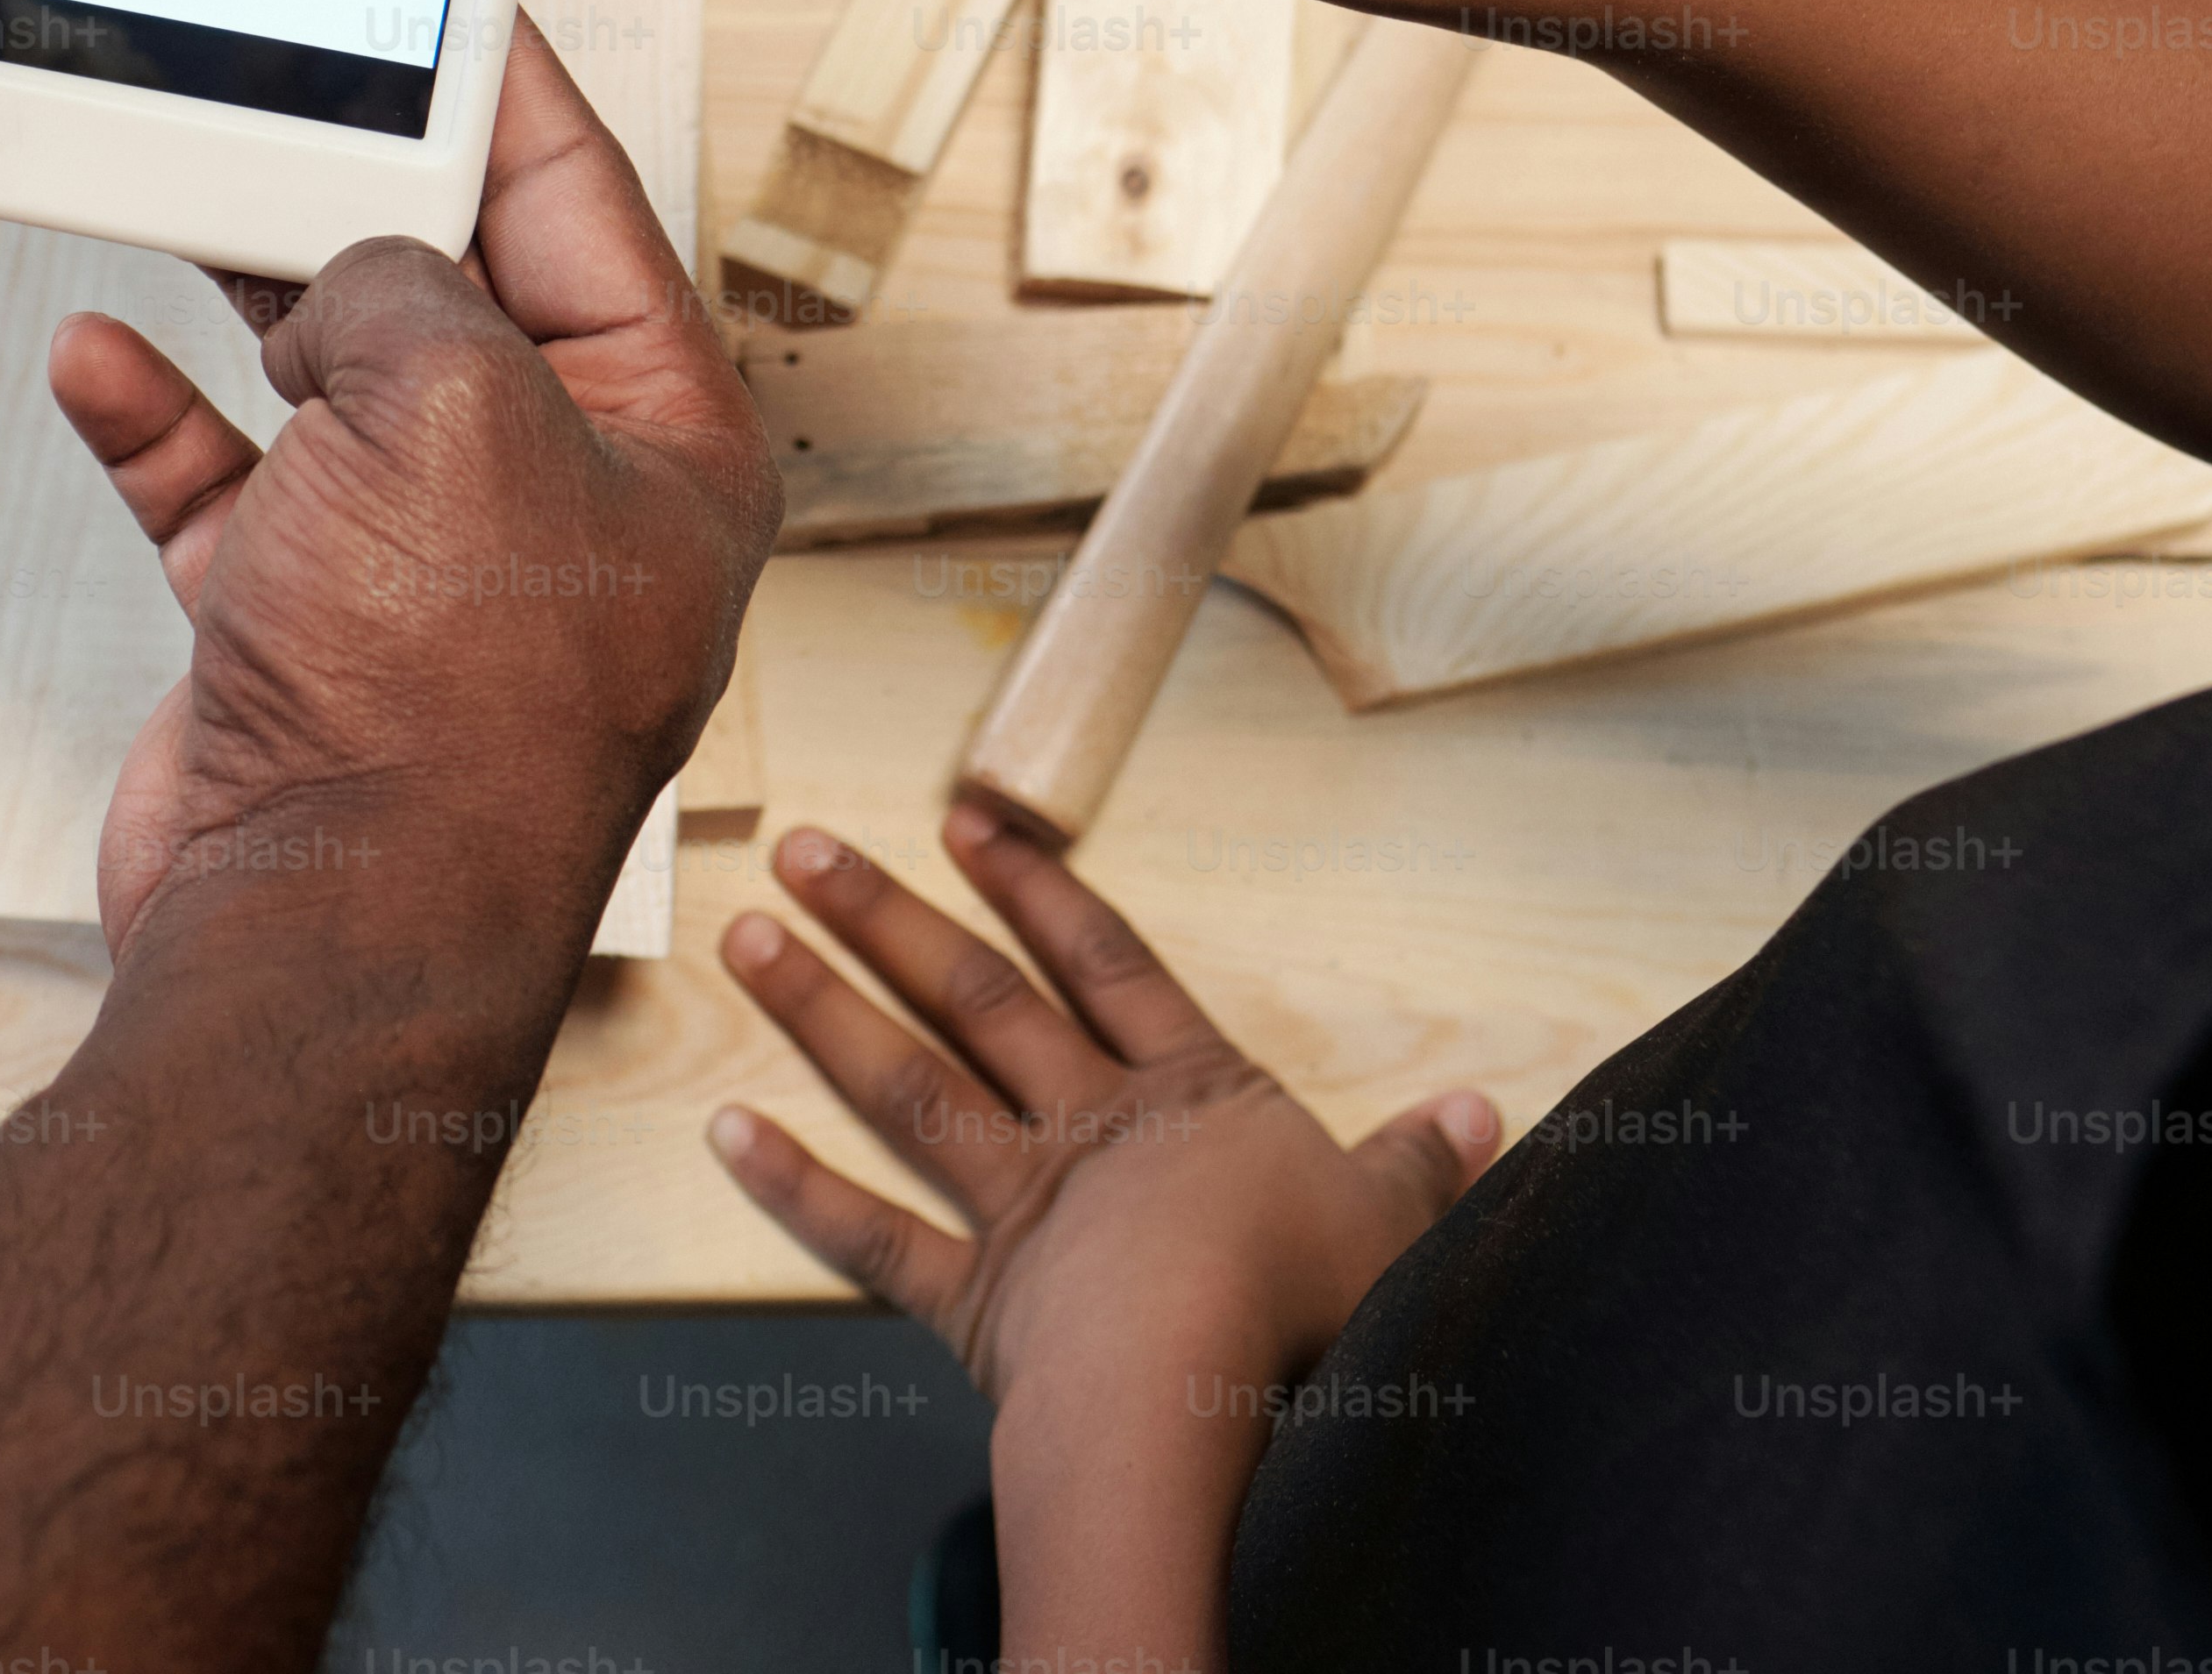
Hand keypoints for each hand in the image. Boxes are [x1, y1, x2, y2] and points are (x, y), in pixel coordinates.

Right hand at [42, 18, 774, 953]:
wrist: (322, 934)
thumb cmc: (445, 716)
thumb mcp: (452, 401)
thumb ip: (402, 283)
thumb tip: (349, 277)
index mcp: (667, 439)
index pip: (589, 206)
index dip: (509, 91)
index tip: (450, 3)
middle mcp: (561, 505)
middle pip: (457, 288)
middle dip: (365, 195)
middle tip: (289, 92)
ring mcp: (430, 576)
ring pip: (334, 381)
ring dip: (254, 298)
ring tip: (190, 197)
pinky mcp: (305, 633)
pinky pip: (227, 484)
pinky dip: (163, 416)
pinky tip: (104, 352)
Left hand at [713, 805, 1488, 1430]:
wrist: (1209, 1392)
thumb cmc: (1308, 1307)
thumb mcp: (1396, 1226)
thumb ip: (1427, 1166)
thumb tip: (1484, 1116)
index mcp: (1193, 1098)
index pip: (1107, 964)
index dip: (1039, 891)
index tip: (968, 819)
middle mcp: (1092, 1131)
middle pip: (979, 1000)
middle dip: (890, 918)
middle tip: (804, 844)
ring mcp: (1023, 1208)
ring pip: (907, 1087)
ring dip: (822, 1007)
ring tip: (749, 935)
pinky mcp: (976, 1301)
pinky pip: (869, 1236)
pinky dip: (794, 1186)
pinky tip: (726, 1129)